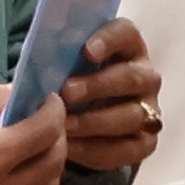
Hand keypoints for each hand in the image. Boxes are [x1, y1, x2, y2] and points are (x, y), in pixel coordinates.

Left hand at [54, 19, 164, 181]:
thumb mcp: (64, 67)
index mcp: (126, 48)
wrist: (80, 122)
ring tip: (63, 126)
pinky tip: (70, 148)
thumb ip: (58, 60)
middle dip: (98, 86)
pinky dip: (96, 150)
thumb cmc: (69, 84)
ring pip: (132, 116)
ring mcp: (149, 111)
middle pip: (131, 78)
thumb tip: (36, 64)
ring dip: (95, 121)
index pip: (126, 34)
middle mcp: (145, 77)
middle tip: (67, 92)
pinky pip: (126, 149)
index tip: (86, 51)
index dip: (109, 40)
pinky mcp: (145, 142)